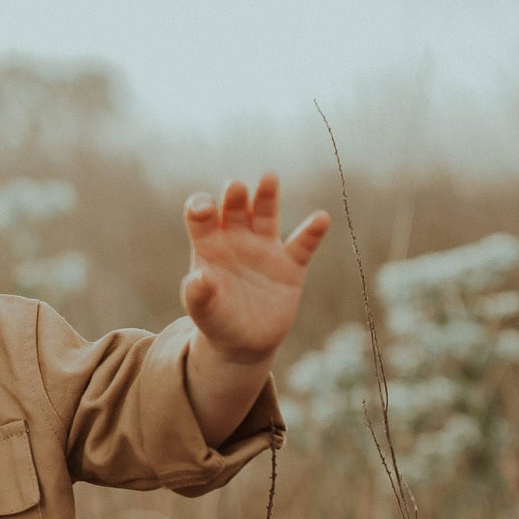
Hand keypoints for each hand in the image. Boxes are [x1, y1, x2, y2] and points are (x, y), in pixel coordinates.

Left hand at [181, 173, 329, 365]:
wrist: (244, 341)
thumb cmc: (216, 320)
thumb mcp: (202, 311)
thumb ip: (197, 294)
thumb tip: (199, 276)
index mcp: (209, 245)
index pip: (201, 217)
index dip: (200, 208)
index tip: (204, 209)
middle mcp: (236, 239)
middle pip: (235, 209)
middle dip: (234, 198)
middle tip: (235, 187)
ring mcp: (264, 248)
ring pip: (266, 216)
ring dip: (267, 197)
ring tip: (268, 177)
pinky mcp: (290, 265)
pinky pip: (303, 245)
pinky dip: (312, 232)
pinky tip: (321, 218)